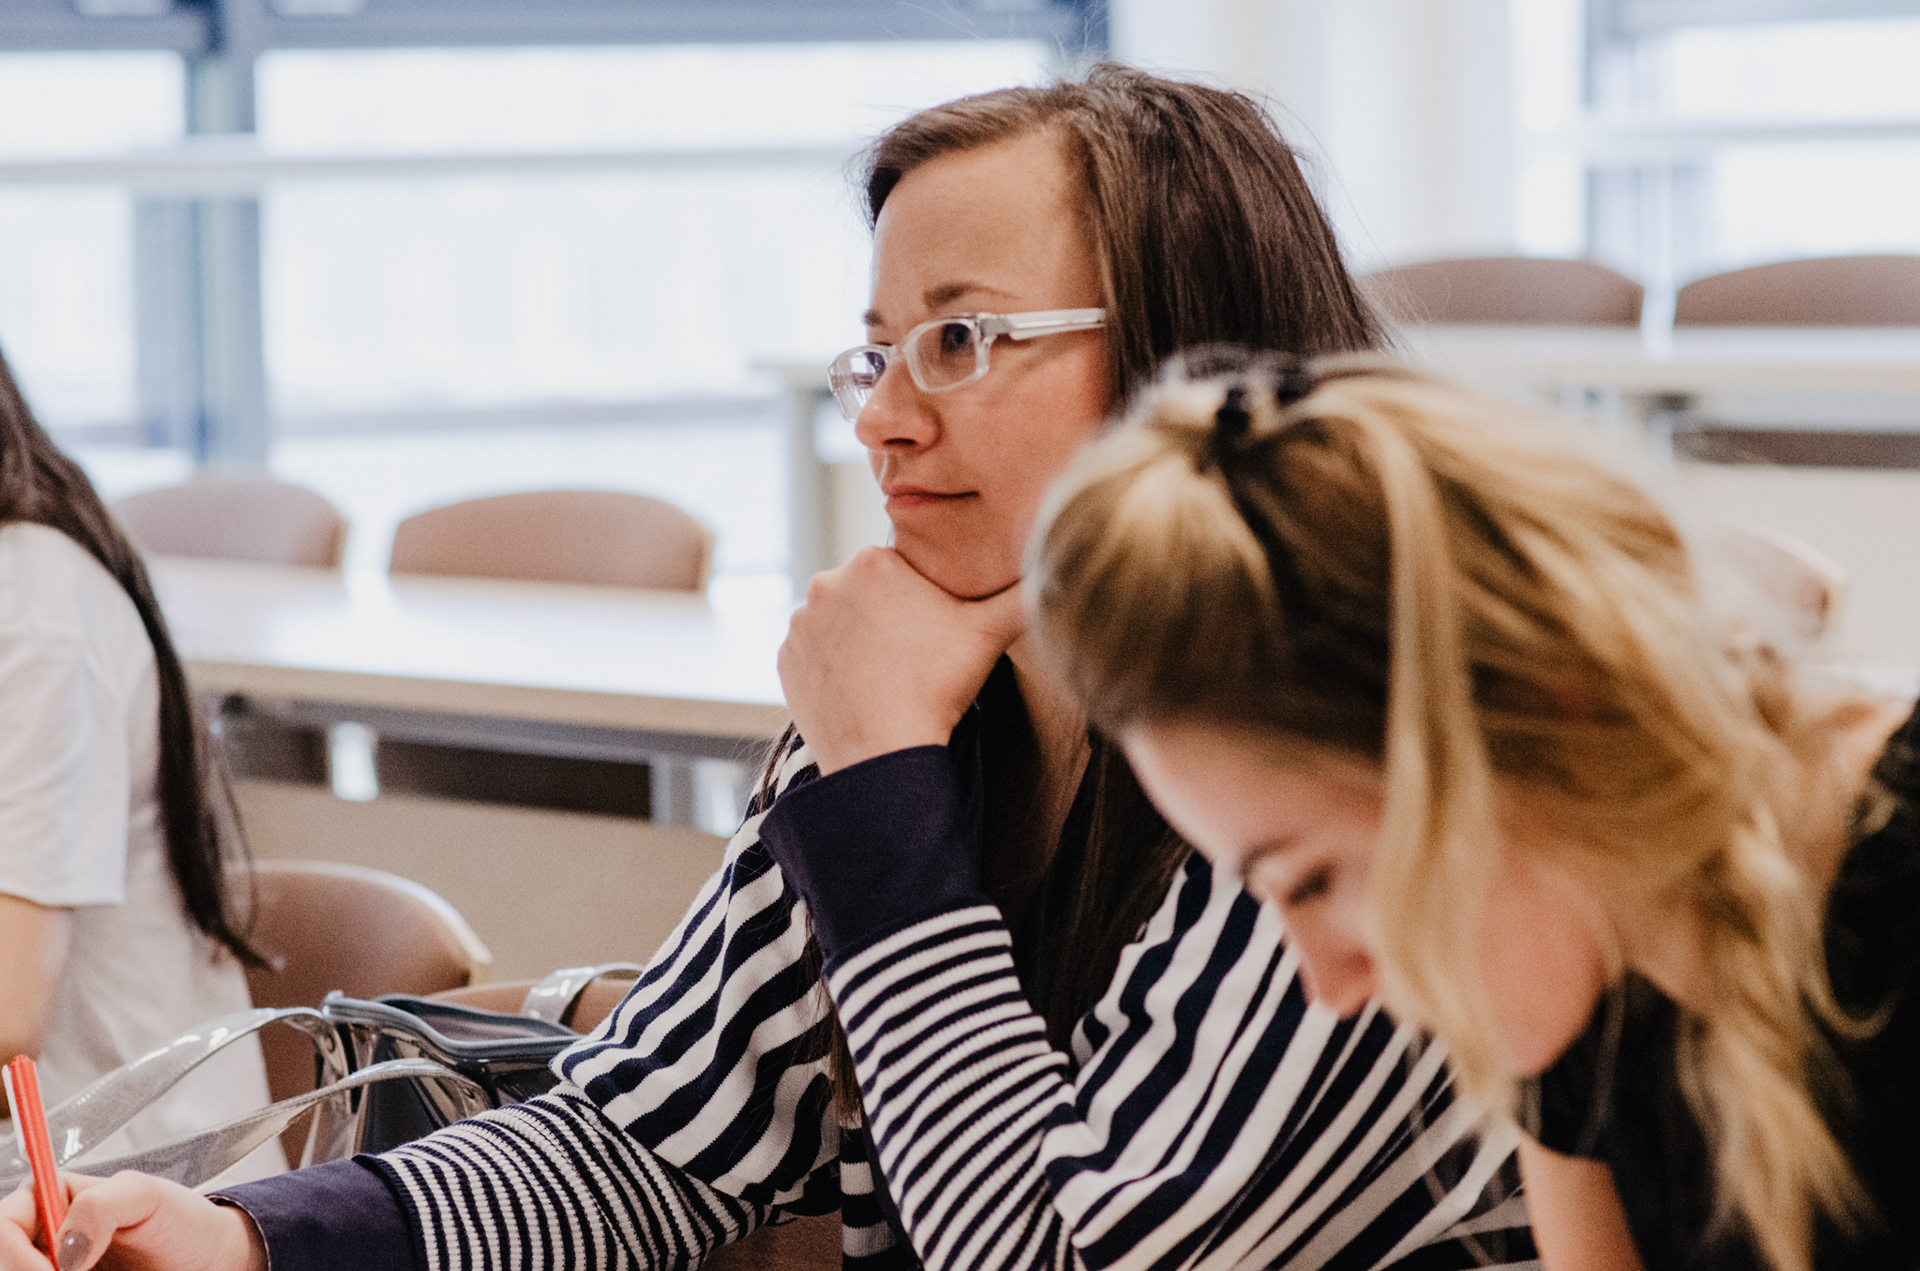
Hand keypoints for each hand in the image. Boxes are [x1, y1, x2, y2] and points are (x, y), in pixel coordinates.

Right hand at [1, 1172, 264, 1270]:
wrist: (206, 1261)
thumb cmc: (180, 1220)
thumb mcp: (147, 1196)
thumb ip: (102, 1205)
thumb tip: (65, 1248)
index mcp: (48, 1202)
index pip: (3, 1228)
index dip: (15, 1257)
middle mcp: (41, 1241)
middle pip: (8, 1266)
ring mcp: (53, 1267)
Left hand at [779, 547, 1025, 773]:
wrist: (881, 753)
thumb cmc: (938, 688)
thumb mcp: (992, 633)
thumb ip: (1026, 592)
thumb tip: (1061, 566)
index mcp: (873, 561)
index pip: (905, 569)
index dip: (925, 600)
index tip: (935, 633)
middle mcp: (826, 581)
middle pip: (869, 593)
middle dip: (890, 616)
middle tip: (915, 657)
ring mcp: (800, 622)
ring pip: (840, 621)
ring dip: (859, 640)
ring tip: (889, 674)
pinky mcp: (785, 657)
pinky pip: (815, 652)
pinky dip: (834, 666)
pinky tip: (861, 687)